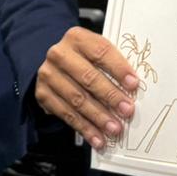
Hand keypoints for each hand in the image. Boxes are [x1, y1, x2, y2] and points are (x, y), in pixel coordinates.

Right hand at [36, 26, 139, 149]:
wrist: (53, 62)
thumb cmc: (83, 56)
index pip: (101, 52)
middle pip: (88, 78)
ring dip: (98, 117)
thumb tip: (133, 87)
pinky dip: (84, 128)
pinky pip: (66, 115)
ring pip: (77, 99)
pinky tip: (97, 138)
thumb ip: (112, 63)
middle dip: (110, 96)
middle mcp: (59, 54)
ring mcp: (48, 75)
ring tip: (114, 128)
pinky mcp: (43, 95)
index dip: (118, 69)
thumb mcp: (95, 50)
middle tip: (127, 111)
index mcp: (77, 38)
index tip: (133, 85)